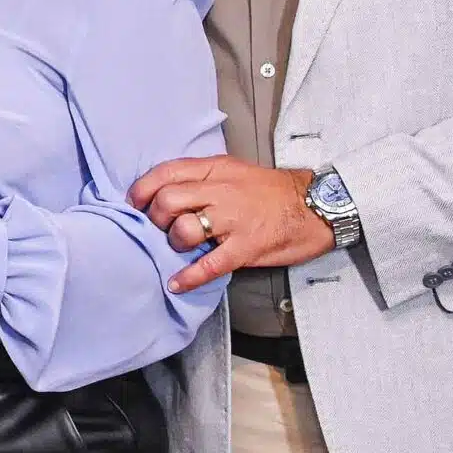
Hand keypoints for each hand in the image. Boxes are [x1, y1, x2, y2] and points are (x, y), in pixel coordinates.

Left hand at [130, 157, 334, 294]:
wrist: (318, 205)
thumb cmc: (272, 191)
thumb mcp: (234, 170)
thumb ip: (202, 177)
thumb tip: (165, 191)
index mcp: (216, 169)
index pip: (166, 172)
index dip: (142, 190)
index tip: (134, 205)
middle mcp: (221, 191)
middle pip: (168, 201)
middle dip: (155, 218)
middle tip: (158, 229)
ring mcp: (234, 220)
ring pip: (185, 229)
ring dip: (173, 242)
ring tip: (178, 248)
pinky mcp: (247, 247)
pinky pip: (210, 264)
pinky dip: (189, 276)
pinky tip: (176, 283)